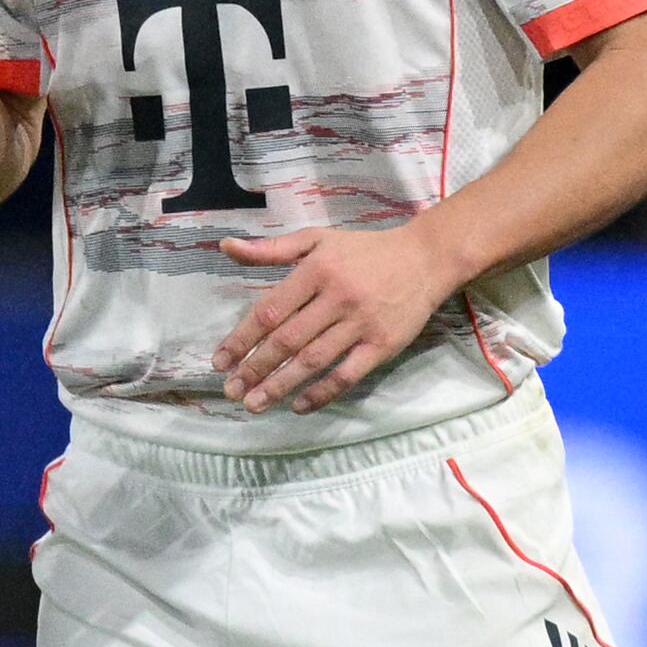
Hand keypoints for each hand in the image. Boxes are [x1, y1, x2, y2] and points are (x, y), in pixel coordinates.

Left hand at [213, 216, 459, 413]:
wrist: (427, 258)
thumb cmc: (364, 251)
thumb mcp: (316, 240)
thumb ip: (271, 249)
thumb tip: (225, 247)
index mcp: (315, 272)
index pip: (269, 311)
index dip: (241, 339)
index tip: (219, 362)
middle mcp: (337, 298)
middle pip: (287, 340)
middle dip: (255, 368)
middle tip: (230, 392)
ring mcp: (362, 323)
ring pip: (314, 360)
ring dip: (281, 385)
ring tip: (254, 404)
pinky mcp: (384, 344)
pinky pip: (348, 374)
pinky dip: (323, 392)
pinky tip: (299, 406)